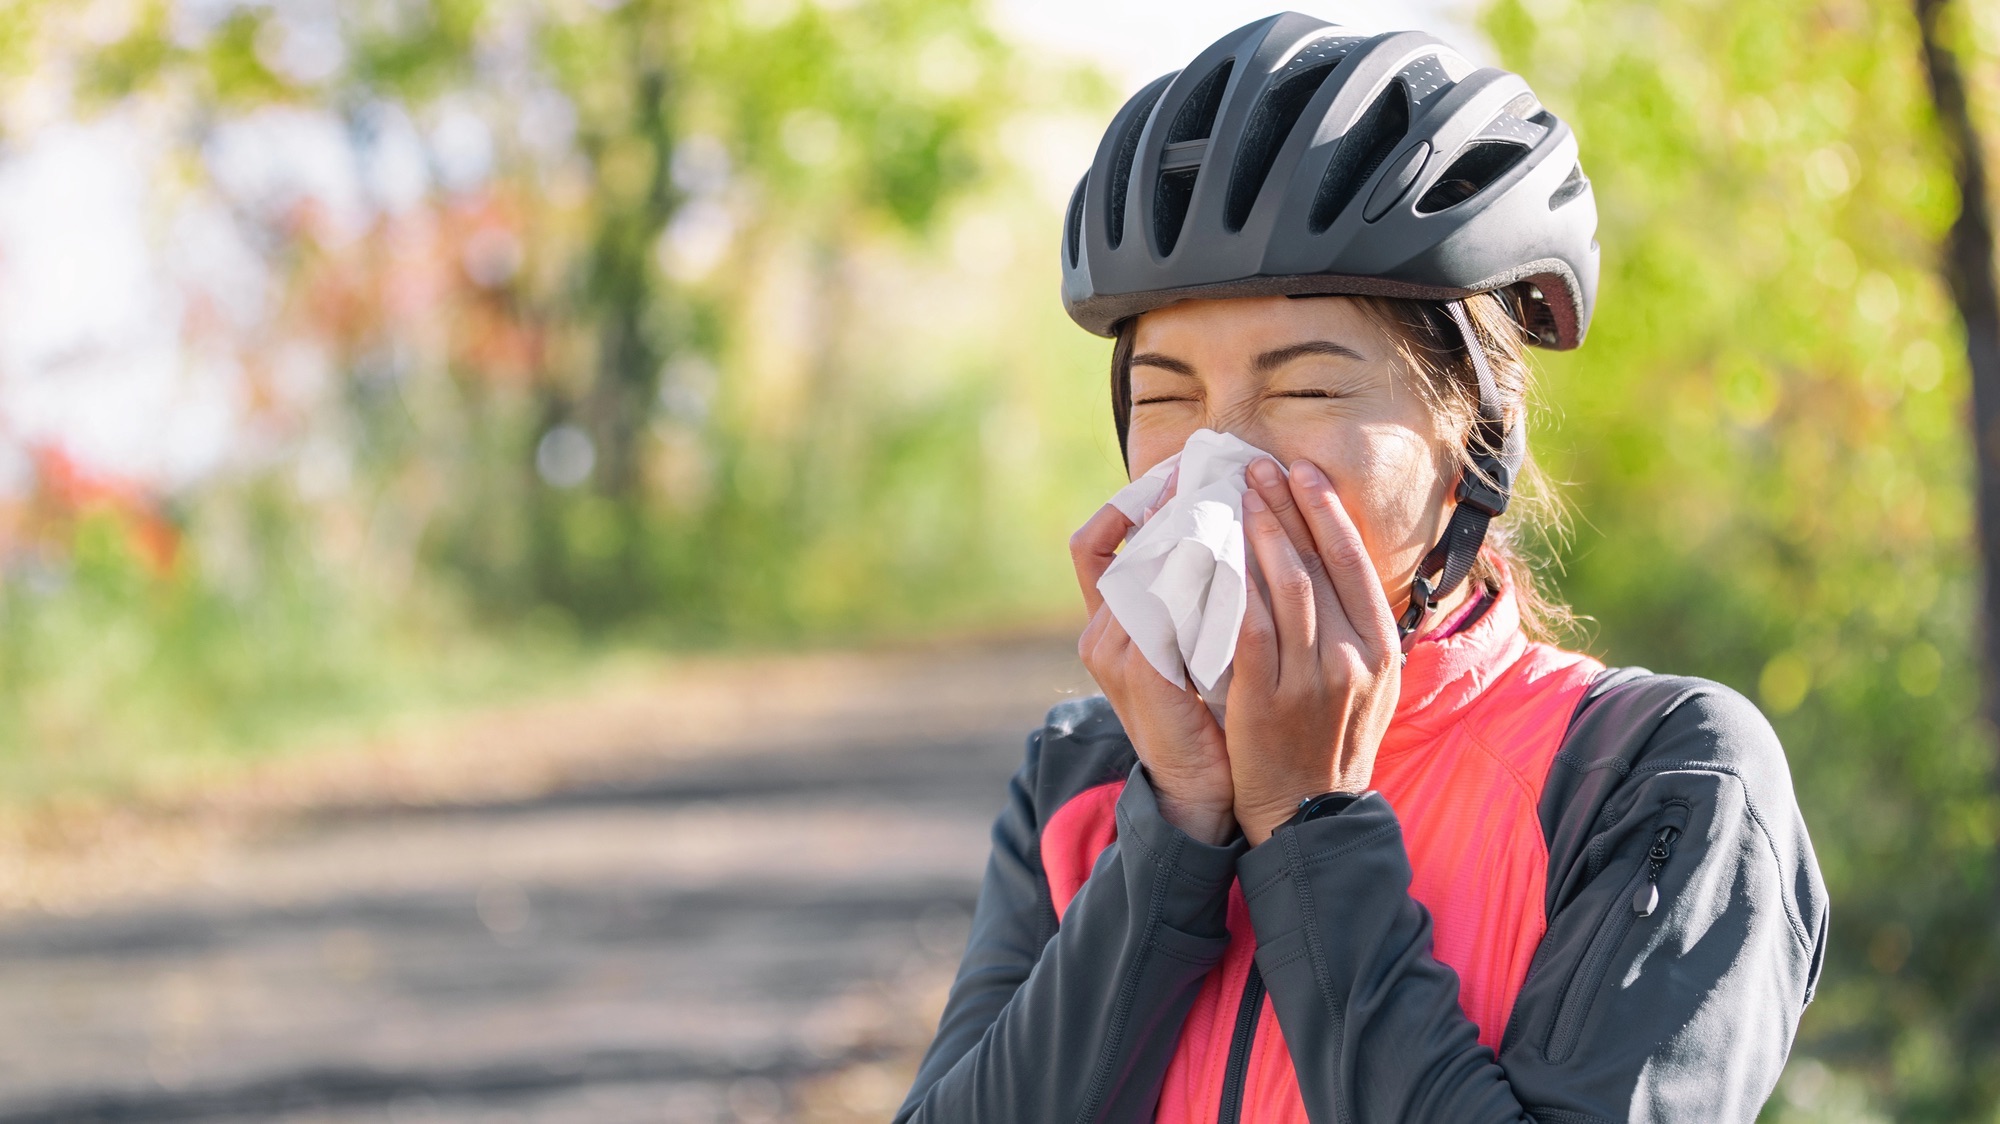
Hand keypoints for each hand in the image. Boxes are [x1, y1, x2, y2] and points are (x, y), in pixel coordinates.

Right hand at [1071, 502, 1235, 844]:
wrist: (1202, 791)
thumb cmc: (1208, 716)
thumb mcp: (1194, 646)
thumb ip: (1195, 596)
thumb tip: (1228, 531)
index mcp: (1108, 622)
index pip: (1093, 541)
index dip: (1131, 501)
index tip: (1182, 471)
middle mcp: (1100, 631)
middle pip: (1126, 542)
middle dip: (1174, 502)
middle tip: (1223, 468)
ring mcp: (1116, 651)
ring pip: (1152, 564)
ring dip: (1199, 529)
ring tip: (1243, 498)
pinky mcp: (1143, 671)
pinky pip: (1171, 602)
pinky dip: (1208, 574)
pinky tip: (1247, 554)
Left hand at [1225, 458, 1399, 845]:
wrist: (1308, 812)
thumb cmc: (1332, 741)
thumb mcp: (1371, 683)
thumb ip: (1356, 627)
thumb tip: (1334, 562)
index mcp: (1381, 646)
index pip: (1354, 561)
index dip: (1327, 511)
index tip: (1302, 472)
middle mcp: (1354, 657)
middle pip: (1319, 563)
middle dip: (1287, 507)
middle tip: (1257, 467)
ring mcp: (1312, 678)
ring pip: (1286, 587)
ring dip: (1260, 533)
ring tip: (1236, 496)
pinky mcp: (1268, 699)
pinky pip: (1249, 627)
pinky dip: (1233, 585)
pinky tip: (1213, 554)